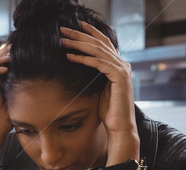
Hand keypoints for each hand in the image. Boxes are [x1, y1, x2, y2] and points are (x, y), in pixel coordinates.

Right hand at [0, 44, 13, 169]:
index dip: (11, 55)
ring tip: (11, 55)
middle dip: (5, 53)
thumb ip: (22, 89)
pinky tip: (4, 69)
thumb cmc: (6, 122)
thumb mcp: (18, 102)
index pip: (4, 64)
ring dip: (0, 59)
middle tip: (16, 46)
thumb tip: (40, 79)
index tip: (23, 49)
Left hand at [60, 23, 139, 164]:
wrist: (118, 128)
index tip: (75, 26)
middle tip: (63, 29)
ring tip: (62, 40)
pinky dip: (83, 58)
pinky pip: (99, 63)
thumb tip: (80, 67)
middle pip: (99, 43)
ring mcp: (122, 69)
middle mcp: (122, 64)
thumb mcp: (98, 89)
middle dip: (80, 34)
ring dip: (78, 44)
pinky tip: (70, 56)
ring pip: (98, 50)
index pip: (103, 43)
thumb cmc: (107, 112)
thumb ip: (93, 76)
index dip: (90, 33)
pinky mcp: (119, 76)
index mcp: (118, 65)